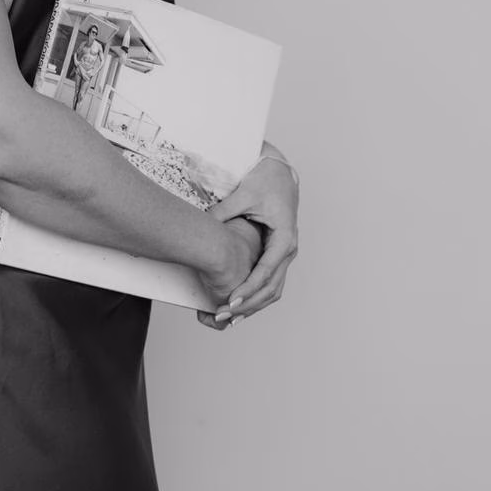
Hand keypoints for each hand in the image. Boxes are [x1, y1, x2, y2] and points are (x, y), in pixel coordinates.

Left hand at [204, 149, 299, 326]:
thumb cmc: (265, 181)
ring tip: (229, 317)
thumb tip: (202, 225)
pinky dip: (256, 296)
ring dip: (253, 306)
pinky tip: (238, 306)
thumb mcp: (243, 195)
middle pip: (271, 288)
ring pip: (273, 290)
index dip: (247, 289)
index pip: (265, 271)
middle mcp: (288, 249)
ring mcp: (285, 254)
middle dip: (247, 304)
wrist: (280, 173)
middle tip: (223, 314)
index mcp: (284, 237)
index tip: (230, 302)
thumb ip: (223, 211)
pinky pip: (270, 282)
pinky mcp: (278, 254)